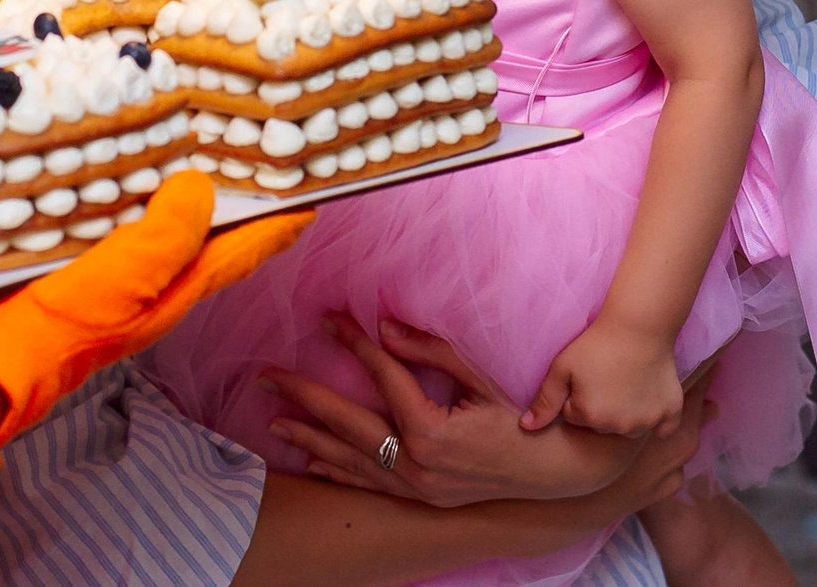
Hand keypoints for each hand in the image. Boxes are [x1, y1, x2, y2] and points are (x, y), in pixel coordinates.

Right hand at [0, 174, 310, 444]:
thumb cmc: (45, 332)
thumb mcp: (111, 281)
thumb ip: (161, 240)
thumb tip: (203, 192)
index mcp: (170, 295)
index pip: (240, 253)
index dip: (277, 223)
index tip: (312, 191)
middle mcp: (151, 295)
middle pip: (212, 246)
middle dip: (243, 208)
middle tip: (263, 163)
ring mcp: (113, 293)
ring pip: (170, 241)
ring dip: (192, 206)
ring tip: (206, 165)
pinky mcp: (76, 283)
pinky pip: (126, 238)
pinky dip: (141, 210)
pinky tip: (127, 190)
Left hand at [262, 315, 711, 508]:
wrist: (550, 472)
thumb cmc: (519, 419)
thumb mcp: (479, 379)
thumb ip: (431, 353)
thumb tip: (386, 328)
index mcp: (431, 430)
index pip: (382, 377)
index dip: (354, 344)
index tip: (328, 319)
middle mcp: (417, 465)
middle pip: (347, 424)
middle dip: (303, 398)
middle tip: (266, 377)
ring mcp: (415, 487)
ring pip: (349, 460)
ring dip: (308, 439)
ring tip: (273, 422)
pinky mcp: (419, 498)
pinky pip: (367, 485)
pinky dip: (337, 473)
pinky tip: (311, 464)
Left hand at [521, 316, 681, 436]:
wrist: (639, 324)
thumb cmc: (596, 343)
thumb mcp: (562, 367)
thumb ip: (544, 401)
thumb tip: (527, 428)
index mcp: (590, 417)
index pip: (574, 416)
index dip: (577, 394)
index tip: (585, 374)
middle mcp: (620, 427)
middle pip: (601, 425)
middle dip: (599, 406)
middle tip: (605, 375)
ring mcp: (648, 422)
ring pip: (628, 426)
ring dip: (626, 413)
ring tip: (625, 380)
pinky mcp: (670, 413)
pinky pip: (663, 429)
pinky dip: (657, 419)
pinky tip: (649, 397)